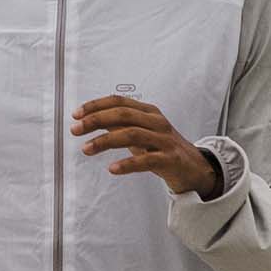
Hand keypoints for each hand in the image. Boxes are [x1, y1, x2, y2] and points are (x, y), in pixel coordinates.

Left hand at [73, 96, 219, 195]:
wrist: (194, 168)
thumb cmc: (163, 148)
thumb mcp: (140, 133)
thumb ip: (119, 126)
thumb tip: (91, 121)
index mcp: (148, 112)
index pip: (118, 101)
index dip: (96, 105)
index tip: (76, 114)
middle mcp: (156, 122)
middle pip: (123, 114)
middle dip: (96, 120)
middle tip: (76, 129)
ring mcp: (164, 140)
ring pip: (132, 134)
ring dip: (105, 141)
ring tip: (86, 148)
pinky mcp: (169, 159)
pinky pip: (146, 160)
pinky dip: (127, 163)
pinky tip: (112, 168)